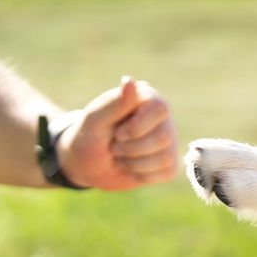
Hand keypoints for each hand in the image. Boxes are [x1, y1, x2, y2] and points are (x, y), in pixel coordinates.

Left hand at [57, 77, 177, 190]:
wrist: (86, 164)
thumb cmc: (89, 136)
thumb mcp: (95, 119)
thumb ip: (115, 102)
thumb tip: (130, 81)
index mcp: (146, 99)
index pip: (160, 109)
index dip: (139, 126)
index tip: (117, 134)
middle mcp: (162, 119)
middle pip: (164, 137)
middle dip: (132, 148)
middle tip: (114, 146)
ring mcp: (169, 142)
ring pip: (165, 157)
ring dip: (134, 163)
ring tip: (120, 156)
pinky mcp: (169, 163)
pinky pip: (167, 172)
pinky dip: (142, 174)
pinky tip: (130, 167)